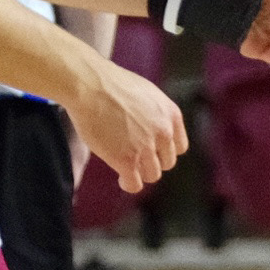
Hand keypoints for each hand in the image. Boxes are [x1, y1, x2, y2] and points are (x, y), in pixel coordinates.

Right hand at [66, 52, 186, 193]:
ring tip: (125, 167)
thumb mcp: (146, 94)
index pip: (179, 147)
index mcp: (171, 115)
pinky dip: (128, 184)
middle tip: (133, 157)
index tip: (151, 150)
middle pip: (166, 162)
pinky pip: (134, 184)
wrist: (90, 85)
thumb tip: (149, 126)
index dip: (164, 151)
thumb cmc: (110, 85)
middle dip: (151, 161)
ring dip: (139, 173)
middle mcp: (164, 132)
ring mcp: (146, 147)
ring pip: (152, 175)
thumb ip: (154, 113)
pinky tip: (121, 180)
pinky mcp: (127, 160)